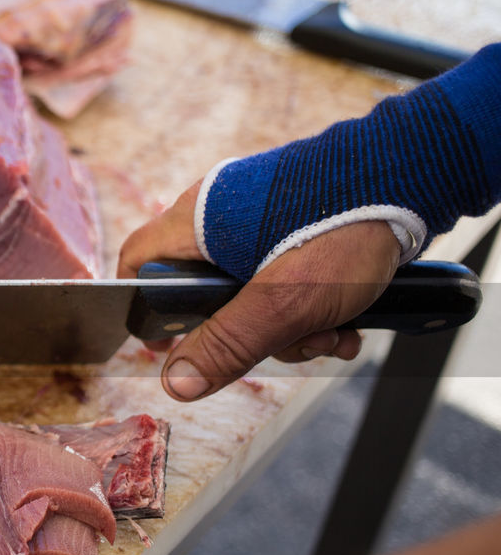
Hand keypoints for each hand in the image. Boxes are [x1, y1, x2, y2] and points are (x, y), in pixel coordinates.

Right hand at [118, 180, 401, 400]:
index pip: (139, 264)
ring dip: (290, 327)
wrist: (416, 170)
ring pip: (251, 291)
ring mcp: (257, 217)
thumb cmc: (344, 223)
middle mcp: (218, 214)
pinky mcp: (295, 221)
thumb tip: (175, 384)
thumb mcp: (284, 300)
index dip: (146, 309)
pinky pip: (285, 276)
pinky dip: (311, 306)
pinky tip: (347, 321)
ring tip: (333, 333)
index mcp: (195, 221)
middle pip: (203, 291)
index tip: (171, 345)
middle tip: (285, 347)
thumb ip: (228, 343)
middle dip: (247, 333)